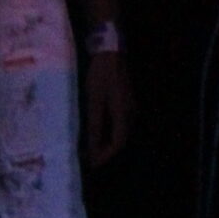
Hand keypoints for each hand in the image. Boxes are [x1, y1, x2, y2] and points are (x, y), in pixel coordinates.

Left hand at [79, 48, 131, 165]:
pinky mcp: (126, 101)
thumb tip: (91, 149)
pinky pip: (119, 122)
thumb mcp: (94, 102)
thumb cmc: (100, 78)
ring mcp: (130, 106)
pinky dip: (107, 130)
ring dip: (106, 140)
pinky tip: (95, 129)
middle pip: (121, 138)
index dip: (105, 155)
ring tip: (88, 145)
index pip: (118, 143)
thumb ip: (94, 127)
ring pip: (120, 130)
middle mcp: (131, 113)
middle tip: (87, 157)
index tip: (91, 164)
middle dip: (105, 150)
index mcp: (124, 115)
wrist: (111, 53)